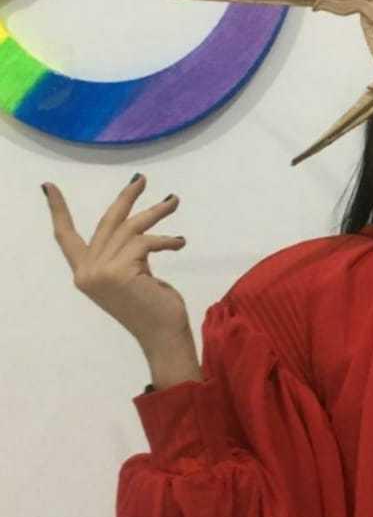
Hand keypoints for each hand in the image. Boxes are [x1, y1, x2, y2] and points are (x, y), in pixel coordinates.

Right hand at [44, 174, 191, 350]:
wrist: (163, 336)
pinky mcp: (119, 271)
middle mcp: (87, 272)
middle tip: (142, 179)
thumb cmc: (154, 308)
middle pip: (106, 222)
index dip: (58, 210)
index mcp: (85, 273)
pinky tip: (179, 242)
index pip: (65, 237)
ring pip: (130, 227)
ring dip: (155, 212)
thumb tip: (137, 228)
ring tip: (174, 201)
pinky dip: (166, 239)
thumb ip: (125, 254)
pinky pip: (144, 241)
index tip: (49, 187)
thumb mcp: (133, 274)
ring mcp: (101, 272)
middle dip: (125, 197)